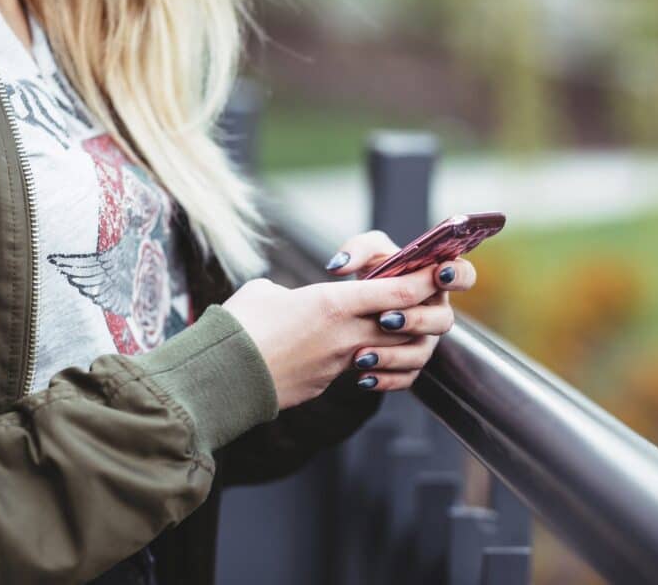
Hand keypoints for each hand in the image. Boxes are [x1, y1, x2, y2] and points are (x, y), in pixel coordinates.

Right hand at [223, 264, 440, 409]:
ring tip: (385, 328)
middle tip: (417, 300)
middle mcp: (345, 335)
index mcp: (333, 303)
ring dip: (395, 340)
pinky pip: (360, 370)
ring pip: (387, 350)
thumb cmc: (238, 326)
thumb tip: (294, 301)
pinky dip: (366, 360)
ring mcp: (339, 364)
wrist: (220, 378)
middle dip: (418, 312)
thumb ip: (293, 292)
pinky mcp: (327, 384)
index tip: (436, 272)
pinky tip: (352, 353)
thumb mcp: (266, 293)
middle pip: (404, 324)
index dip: (423, 281)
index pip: (398, 292)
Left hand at [325, 230, 476, 390]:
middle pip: (443, 320)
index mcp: (435, 280)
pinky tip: (363, 377)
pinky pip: (405, 377)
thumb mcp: (366, 253)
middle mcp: (435, 312)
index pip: (464, 275)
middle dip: (416, 320)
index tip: (439, 274)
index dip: (458, 275)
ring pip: (421, 353)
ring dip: (393, 355)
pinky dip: (384, 379)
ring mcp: (425, 340)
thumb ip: (357, 250)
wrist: (355, 307)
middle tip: (385, 319)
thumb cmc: (372, 272)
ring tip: (362, 355)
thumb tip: (339, 266)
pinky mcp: (410, 365)